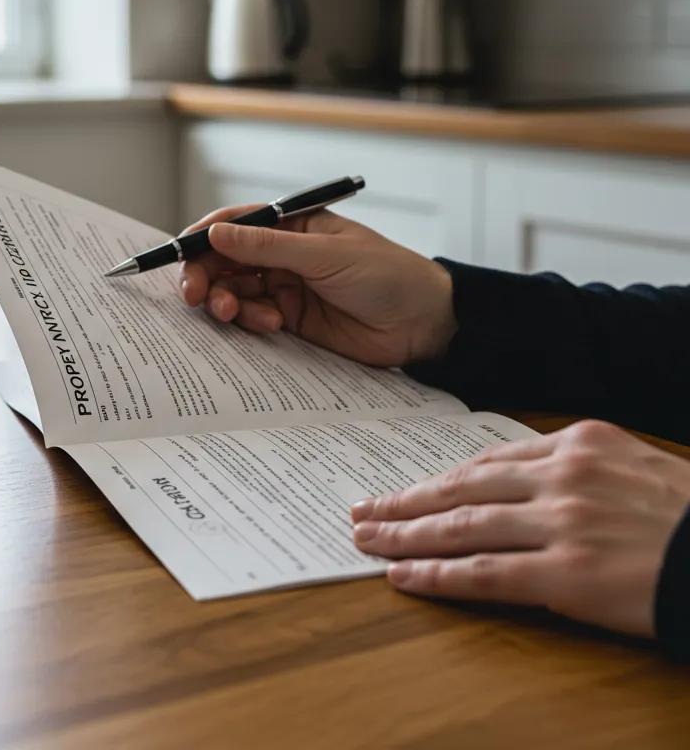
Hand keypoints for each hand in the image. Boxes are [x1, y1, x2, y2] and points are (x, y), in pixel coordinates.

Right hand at [178, 204, 456, 366]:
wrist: (423, 324)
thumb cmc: (386, 274)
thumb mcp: (325, 255)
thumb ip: (268, 246)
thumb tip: (216, 233)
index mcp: (292, 225)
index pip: (235, 224)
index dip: (201, 237)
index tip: (177, 253)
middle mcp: (282, 255)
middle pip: (225, 261)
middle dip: (205, 276)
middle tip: (196, 294)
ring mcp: (285, 288)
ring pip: (234, 291)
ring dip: (226, 302)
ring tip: (233, 314)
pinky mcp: (290, 320)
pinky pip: (253, 319)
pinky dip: (250, 322)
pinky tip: (271, 325)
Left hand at [351, 419, 689, 637]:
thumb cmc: (686, 514)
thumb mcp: (631, 464)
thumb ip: (570, 466)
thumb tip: (509, 482)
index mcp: (577, 443)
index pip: (485, 463)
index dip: (437, 480)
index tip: (404, 489)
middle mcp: (563, 477)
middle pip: (460, 489)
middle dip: (404, 502)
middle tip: (363, 511)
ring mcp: (563, 524)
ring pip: (460, 528)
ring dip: (405, 536)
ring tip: (368, 541)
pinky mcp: (570, 575)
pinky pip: (486, 574)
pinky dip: (437, 575)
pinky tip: (404, 576)